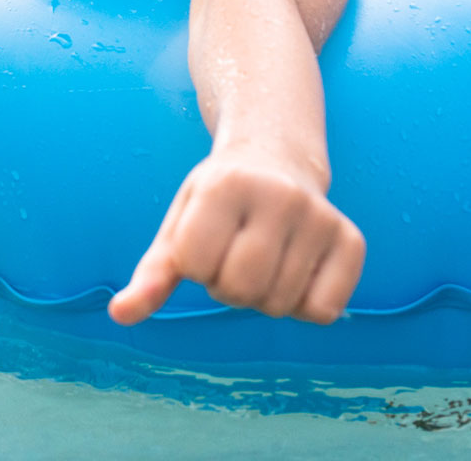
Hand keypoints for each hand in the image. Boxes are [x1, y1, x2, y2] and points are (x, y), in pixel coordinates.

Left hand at [108, 148, 364, 325]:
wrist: (274, 157)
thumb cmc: (216, 201)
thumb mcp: (179, 225)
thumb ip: (151, 274)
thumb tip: (118, 314)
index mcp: (224, 185)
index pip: (196, 264)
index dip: (195, 265)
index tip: (204, 240)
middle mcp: (277, 194)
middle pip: (241, 287)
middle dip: (228, 286)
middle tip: (234, 256)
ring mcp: (318, 216)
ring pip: (280, 303)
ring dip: (263, 297)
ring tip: (263, 258)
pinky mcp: (351, 239)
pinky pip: (323, 310)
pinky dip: (303, 306)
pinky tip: (296, 269)